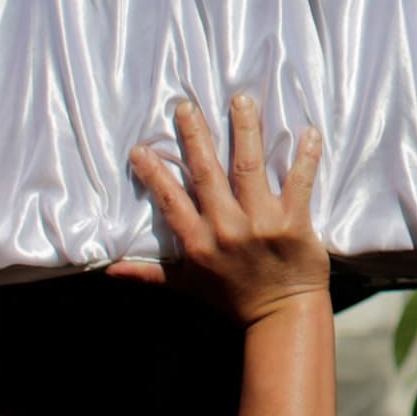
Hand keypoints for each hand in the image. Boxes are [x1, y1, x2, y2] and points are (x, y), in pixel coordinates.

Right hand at [121, 95, 330, 324]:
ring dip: (246, 131)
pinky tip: (308, 131)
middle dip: (196, 137)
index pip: (171, 201)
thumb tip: (108, 269)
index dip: (155, 174)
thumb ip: (149, 274)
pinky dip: (305, 157)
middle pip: (208, 173)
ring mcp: (262, 223)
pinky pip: (299, 183)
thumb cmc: (234, 298)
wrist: (282, 316)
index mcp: (199, 243)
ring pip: (249, 168)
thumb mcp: (186, 287)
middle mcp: (227, 229)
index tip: (141, 148)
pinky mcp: (294, 222)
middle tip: (186, 105)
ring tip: (241, 99)